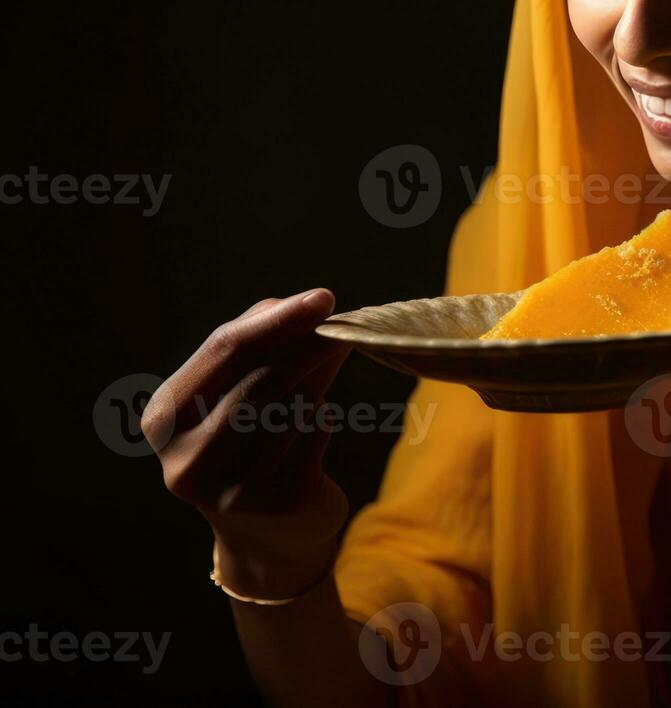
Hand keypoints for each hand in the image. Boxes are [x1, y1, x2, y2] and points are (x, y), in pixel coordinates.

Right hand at [143, 289, 350, 598]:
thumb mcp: (240, 392)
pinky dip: (323, 419)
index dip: (278, 319)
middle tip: (343, 321)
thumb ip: (266, 347)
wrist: (268, 535)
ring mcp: (231, 488)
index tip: (323, 298)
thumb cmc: (251, 441)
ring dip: (318, 377)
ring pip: (291, 405)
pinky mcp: (278, 504)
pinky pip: (315, 435)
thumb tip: (310, 307)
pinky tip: (318, 421)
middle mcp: (187, 458)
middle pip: (261, 377)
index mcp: (164, 420)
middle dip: (308, 343)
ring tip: (332, 360)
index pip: (224, 349)